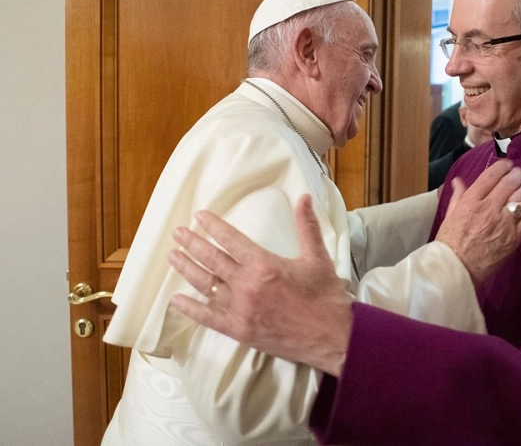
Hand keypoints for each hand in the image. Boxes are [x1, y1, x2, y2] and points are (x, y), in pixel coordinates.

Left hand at [168, 194, 352, 375]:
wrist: (332, 337)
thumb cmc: (326, 297)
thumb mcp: (318, 257)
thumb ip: (307, 226)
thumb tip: (304, 198)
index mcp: (264, 265)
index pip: (230, 240)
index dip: (213, 226)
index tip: (199, 216)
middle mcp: (247, 286)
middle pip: (211, 260)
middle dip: (192, 244)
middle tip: (177, 233)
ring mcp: (241, 310)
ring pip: (206, 285)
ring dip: (187, 269)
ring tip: (173, 256)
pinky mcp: (239, 331)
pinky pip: (208, 318)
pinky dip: (190, 309)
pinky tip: (176, 300)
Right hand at [435, 160, 520, 284]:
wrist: (457, 269)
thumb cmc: (450, 242)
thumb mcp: (450, 215)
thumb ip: (459, 196)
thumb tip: (459, 181)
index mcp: (471, 200)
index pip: (491, 175)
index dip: (502, 166)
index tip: (507, 165)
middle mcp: (489, 207)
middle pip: (510, 182)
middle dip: (517, 175)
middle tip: (519, 175)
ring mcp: (504, 222)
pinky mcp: (514, 237)